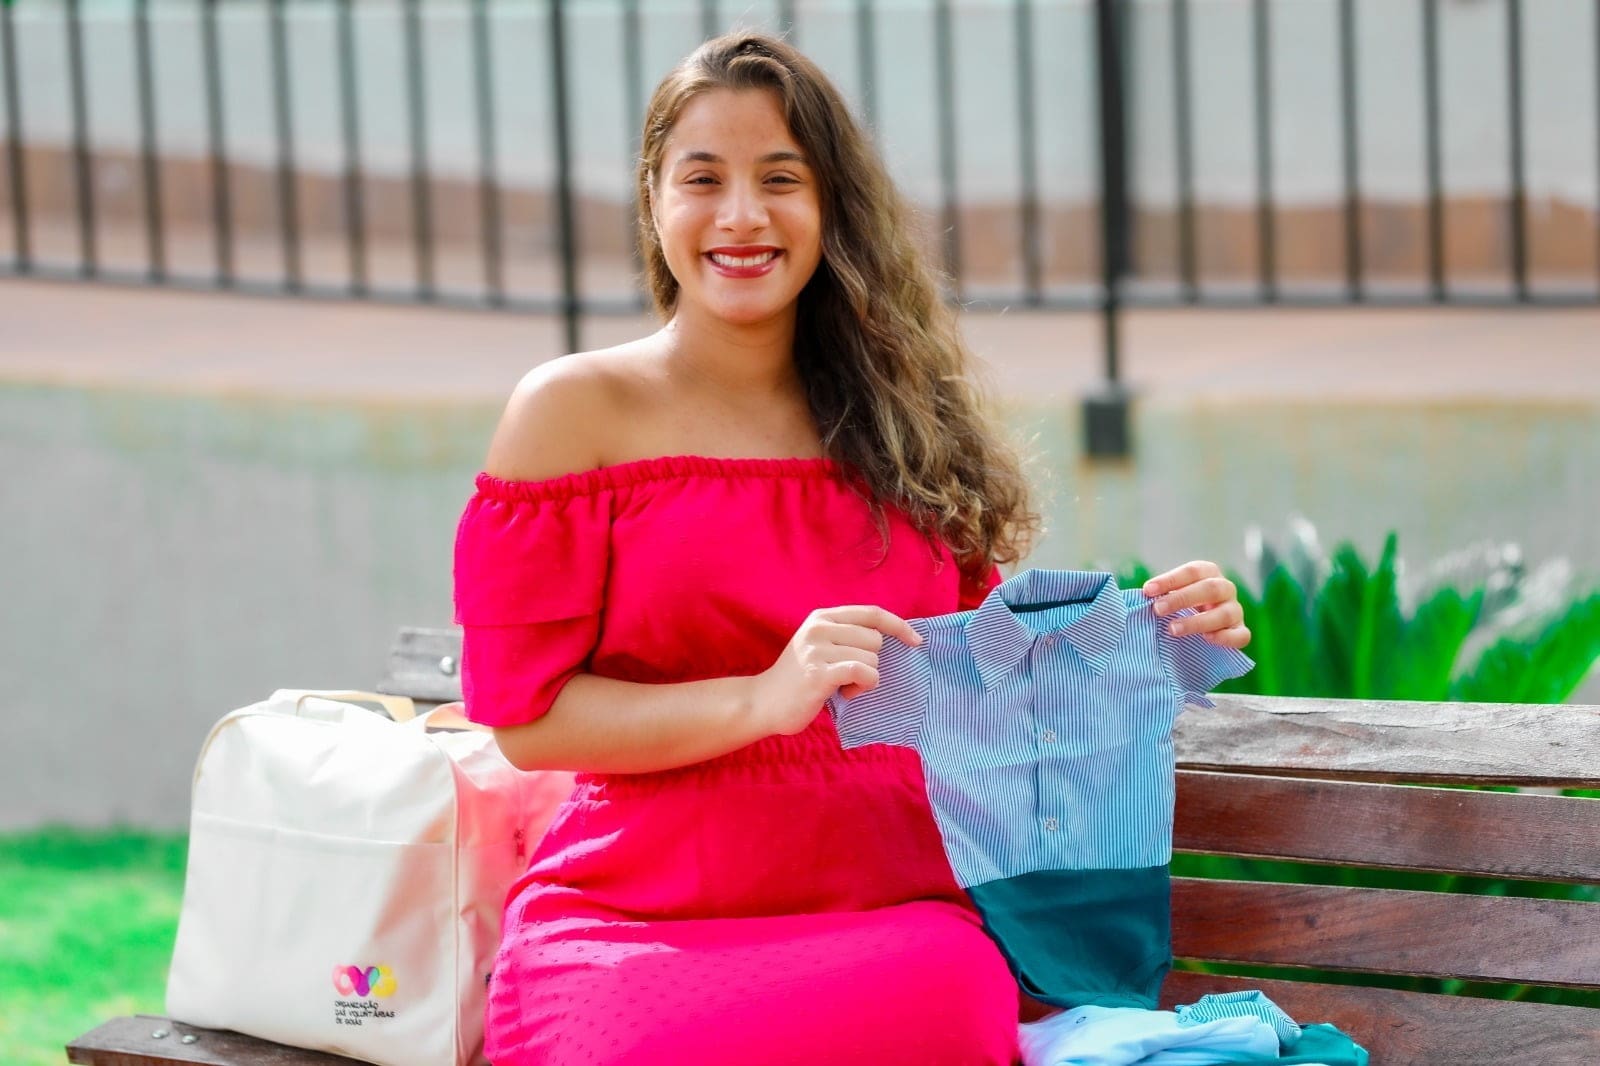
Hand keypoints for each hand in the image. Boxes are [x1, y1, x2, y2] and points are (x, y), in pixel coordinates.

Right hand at [751, 606, 923, 735]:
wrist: (763, 703)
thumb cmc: (798, 679)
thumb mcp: (819, 646)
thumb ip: (847, 637)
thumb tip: (893, 638)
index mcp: (822, 617)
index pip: (872, 613)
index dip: (898, 625)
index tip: (916, 641)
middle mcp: (819, 628)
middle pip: (875, 639)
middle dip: (870, 662)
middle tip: (846, 677)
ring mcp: (818, 650)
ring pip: (872, 659)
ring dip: (863, 680)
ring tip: (839, 687)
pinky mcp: (819, 674)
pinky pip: (863, 673)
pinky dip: (863, 686)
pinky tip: (845, 694)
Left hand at [1143, 561, 1250, 649]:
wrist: (1204, 625)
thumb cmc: (1183, 604)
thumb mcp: (1173, 593)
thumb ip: (1161, 594)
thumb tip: (1142, 595)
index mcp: (1209, 573)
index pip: (1193, 571)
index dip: (1170, 580)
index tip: (1147, 590)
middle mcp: (1226, 589)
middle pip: (1210, 589)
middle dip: (1182, 598)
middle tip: (1158, 609)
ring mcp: (1235, 611)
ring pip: (1225, 614)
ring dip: (1197, 621)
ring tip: (1173, 629)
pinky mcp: (1240, 631)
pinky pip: (1241, 635)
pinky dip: (1225, 638)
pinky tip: (1206, 639)